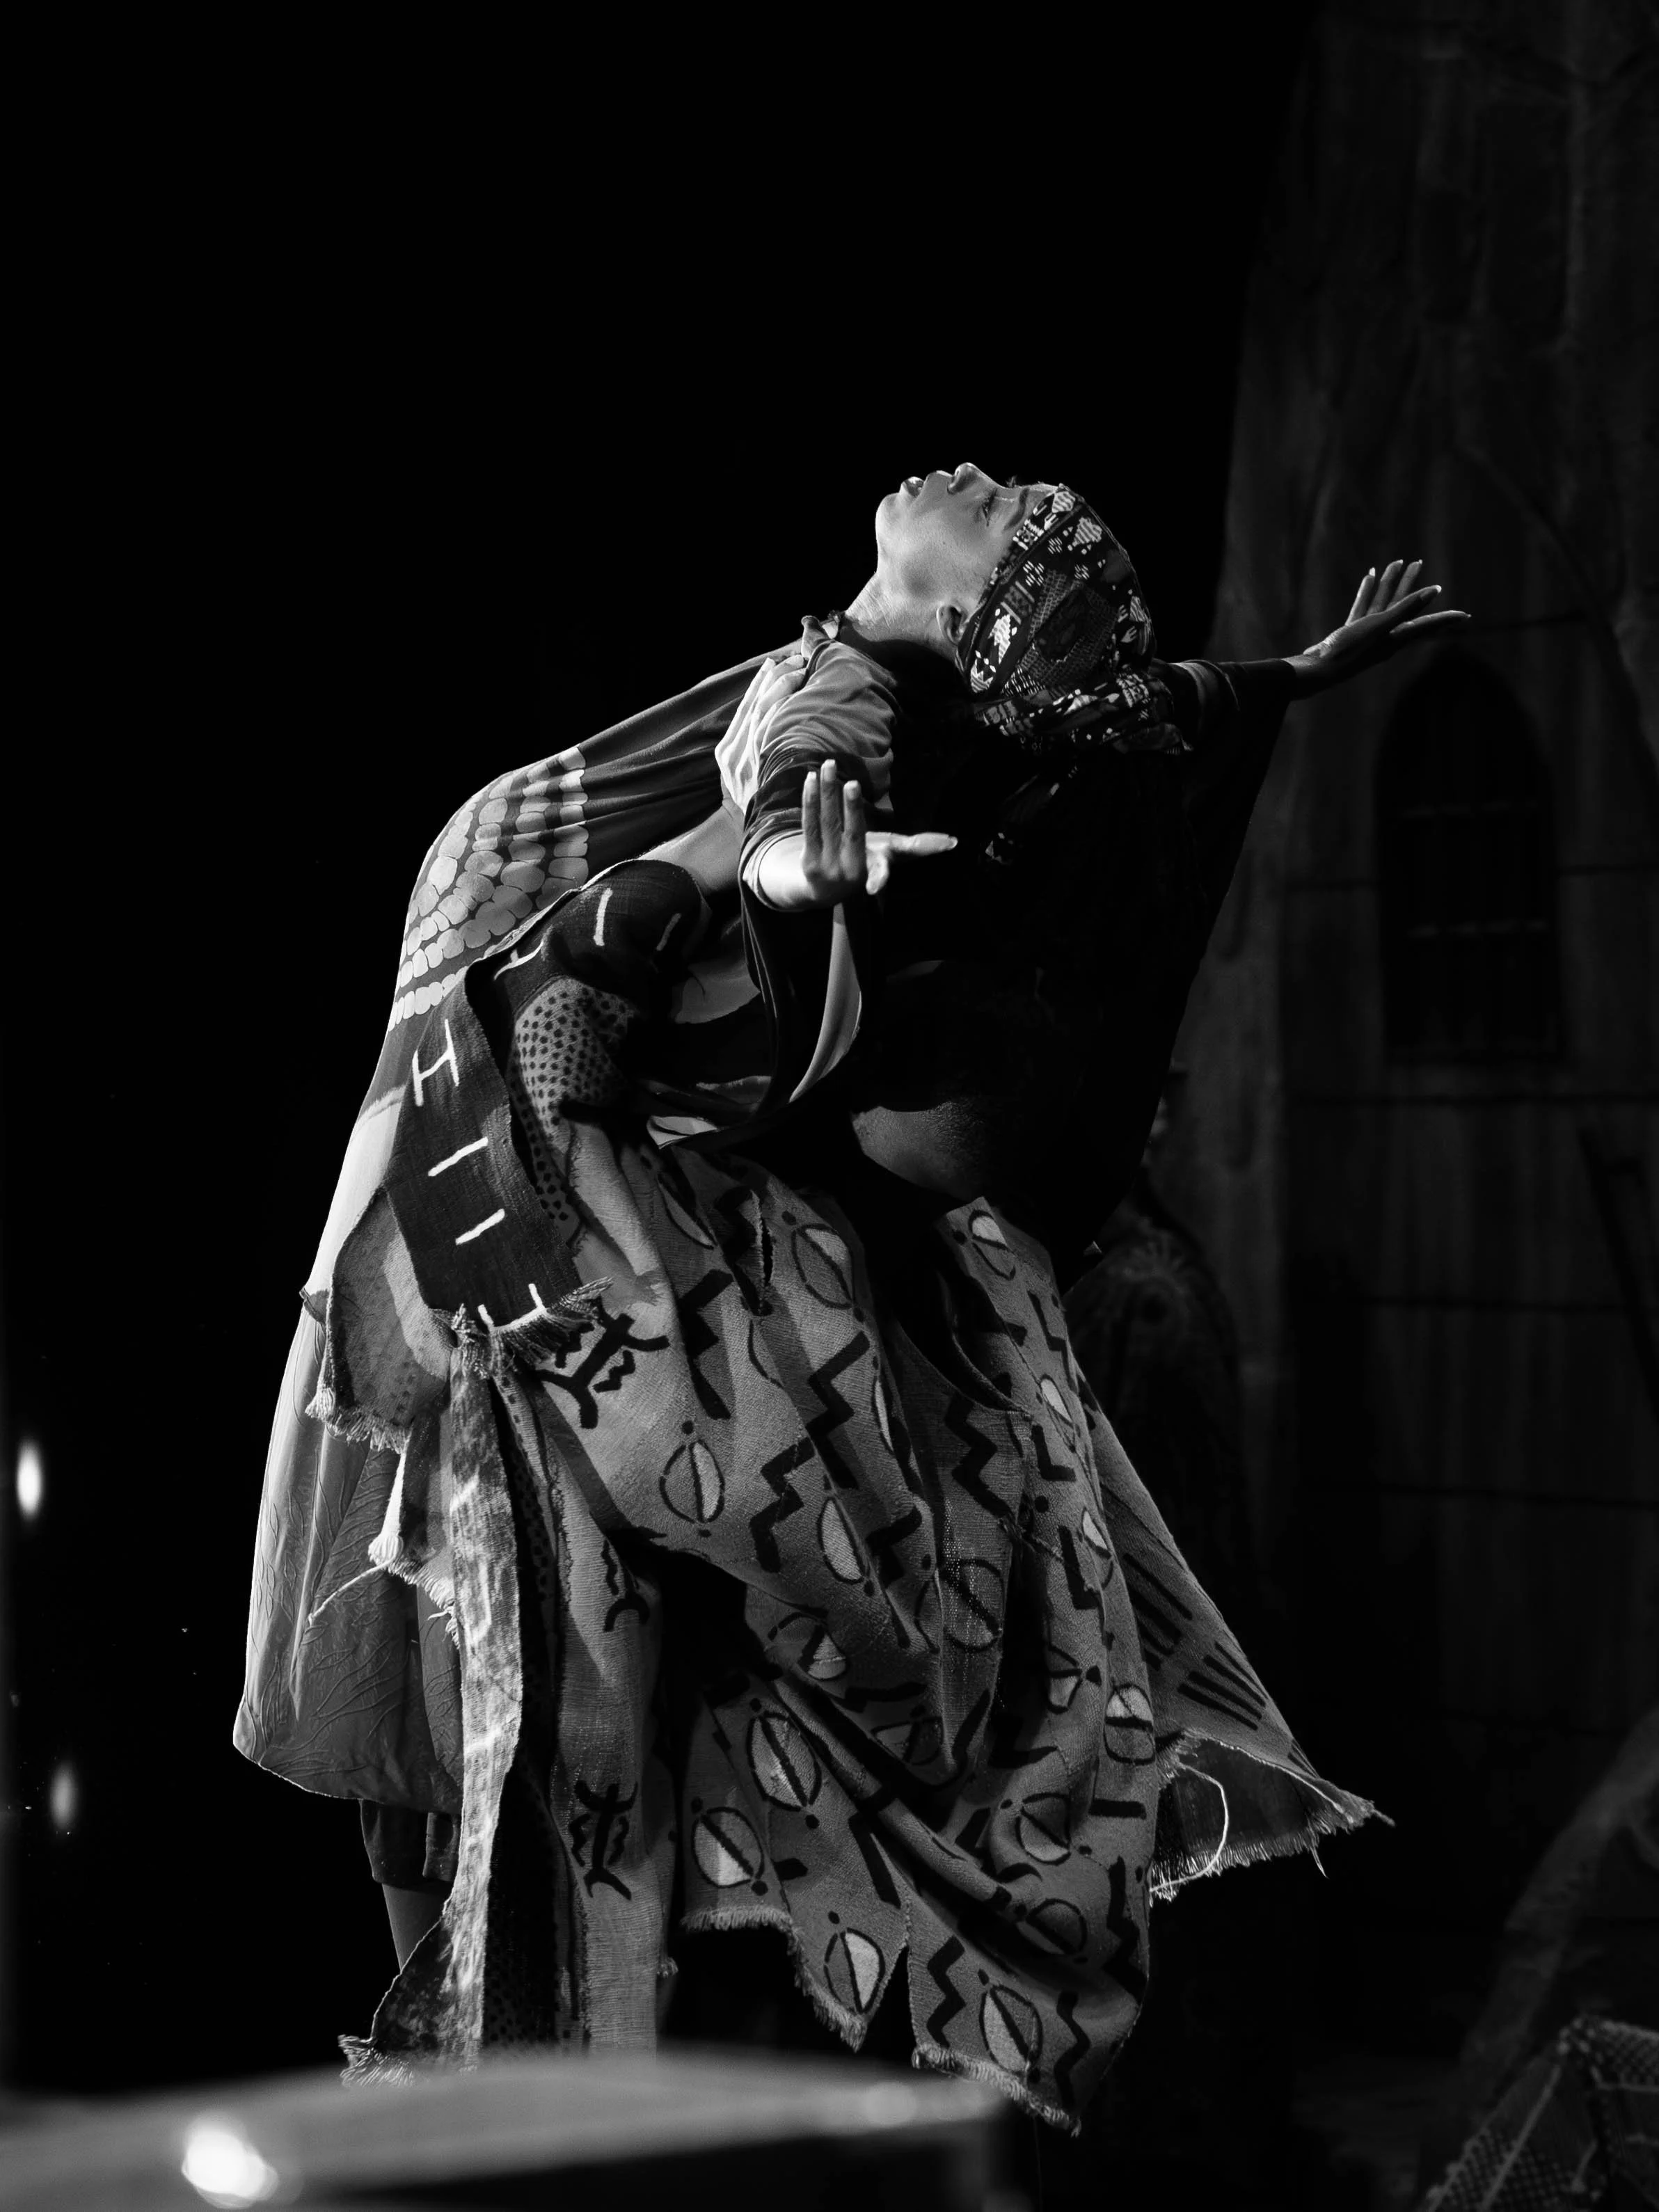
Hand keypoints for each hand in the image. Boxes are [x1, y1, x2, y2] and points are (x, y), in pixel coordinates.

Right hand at [716, 651, 808, 816]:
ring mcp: (750, 761)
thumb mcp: (742, 776)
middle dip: (775, 677)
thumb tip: (770, 716)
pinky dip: (786, 709)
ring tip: (801, 671)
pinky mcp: (764, 767)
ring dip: (784, 687)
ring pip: (765, 712)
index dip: (759, 682)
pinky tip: (801, 697)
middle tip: (795, 660)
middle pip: (755, 704)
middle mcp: (734, 754)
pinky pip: (776, 730)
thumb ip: (748, 748)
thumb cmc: (755, 803)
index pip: (744, 708)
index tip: (773, 662)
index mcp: (726, 752)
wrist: (754, 836)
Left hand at [759, 758, 955, 909]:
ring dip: (828, 792)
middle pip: (854, 833)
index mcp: (882, 862)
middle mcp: (856, 868)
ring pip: (829, 823)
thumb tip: (953, 841)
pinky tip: (811, 779)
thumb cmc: (863, 863)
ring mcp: (831, 867)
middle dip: (853, 808)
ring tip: (830, 764)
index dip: (923, 845)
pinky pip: (810, 827)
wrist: (823, 892)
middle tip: (852, 784)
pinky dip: (810, 801)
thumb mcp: (890, 856)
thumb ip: (918, 847)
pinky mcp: (810, 863)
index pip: (904, 851)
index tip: (940, 842)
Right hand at [1286, 559, 1470, 695]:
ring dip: (1389, 582)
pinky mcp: (1351, 632)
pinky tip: (1369, 577)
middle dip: (1412, 584)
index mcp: (1396, 638)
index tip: (1465, 617)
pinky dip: (1367, 592)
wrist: (1317, 670)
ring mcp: (1367, 634)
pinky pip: (1363, 607)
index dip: (1446, 619)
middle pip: (1405, 606)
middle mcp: (1385, 636)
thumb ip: (1407, 608)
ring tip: (1395, 562)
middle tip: (1420, 563)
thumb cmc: (1349, 650)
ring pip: (1383, 602)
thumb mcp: (1380, 626)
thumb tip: (1435, 591)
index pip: (1427, 626)